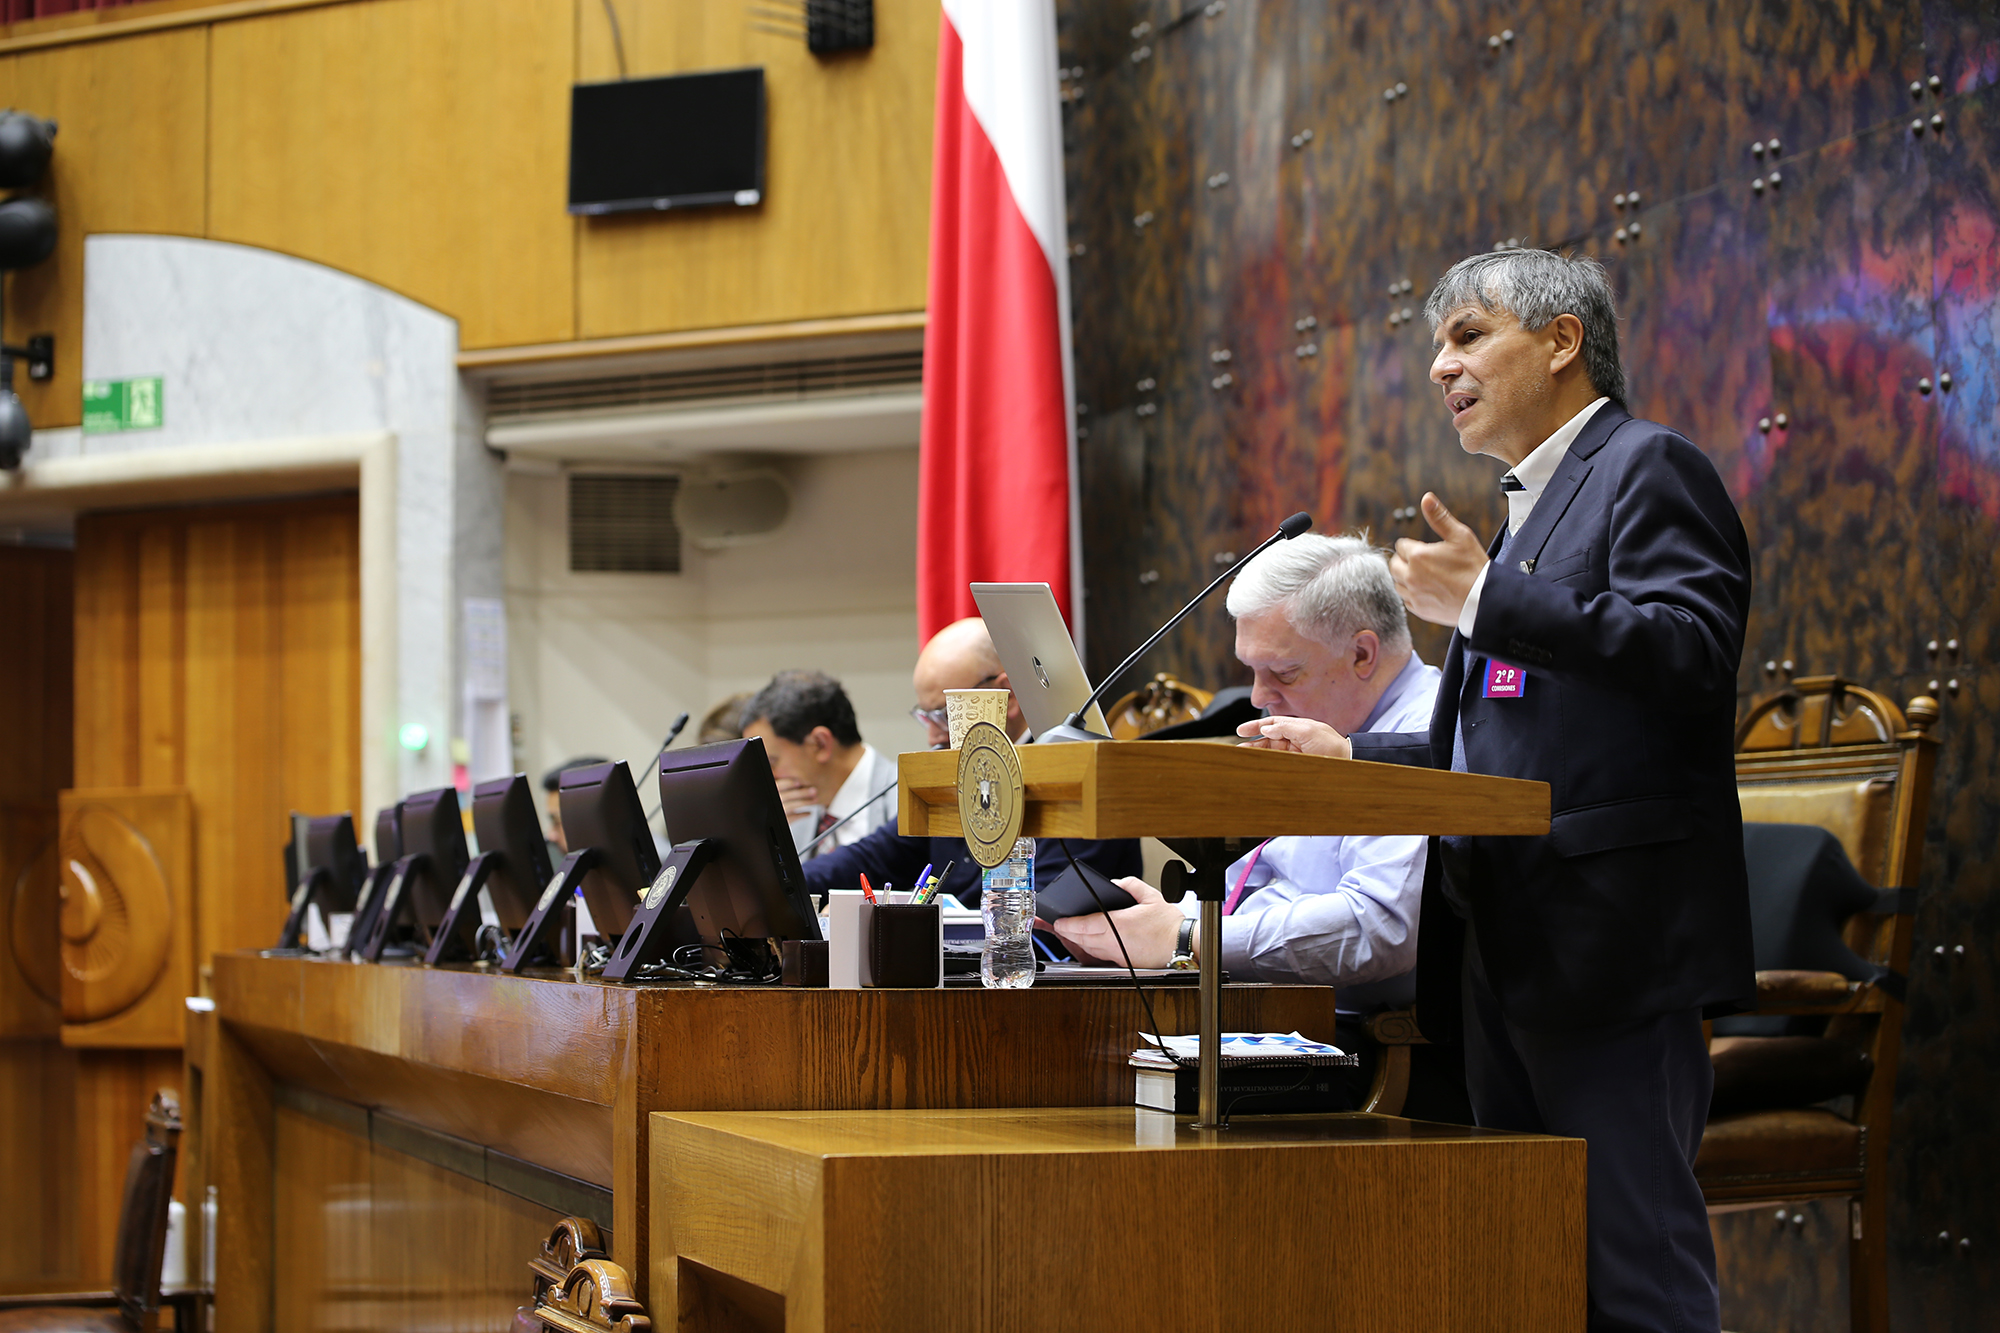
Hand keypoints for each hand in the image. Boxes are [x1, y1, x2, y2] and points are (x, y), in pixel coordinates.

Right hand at [774, 776, 819, 821]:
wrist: (768, 823)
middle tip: (814, 790)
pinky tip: (809, 813)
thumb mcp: (776, 790)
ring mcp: (778, 812)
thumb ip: (780, 784)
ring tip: (815, 799)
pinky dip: (802, 815)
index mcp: (771, 792)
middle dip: (802, 793)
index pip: (778, 786)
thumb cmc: (774, 801)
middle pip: (787, 796)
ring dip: (805, 802)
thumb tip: (788, 773)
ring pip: (791, 807)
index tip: (799, 782)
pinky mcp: (783, 821)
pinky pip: (793, 818)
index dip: (788, 783)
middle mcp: (773, 802)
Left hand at [1050, 877, 1185, 968]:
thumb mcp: (1151, 896)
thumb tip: (1115, 884)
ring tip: (1065, 933)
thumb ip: (1130, 885)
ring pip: (1088, 949)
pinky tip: (1084, 944)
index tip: (1058, 921)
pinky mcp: (1122, 962)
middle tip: (1056, 926)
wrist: (1181, 946)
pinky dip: (1087, 950)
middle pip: (1082, 939)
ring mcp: (1117, 954)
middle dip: (1066, 933)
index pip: (1086, 925)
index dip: (1068, 924)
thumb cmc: (1168, 925)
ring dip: (1074, 942)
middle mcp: (1114, 942)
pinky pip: (1098, 956)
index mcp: (1119, 924)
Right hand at [1236, 715, 1351, 758]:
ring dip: (1258, 755)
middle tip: (1238, 749)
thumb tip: (1266, 727)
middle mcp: (1294, 739)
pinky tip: (1259, 766)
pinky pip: (1278, 763)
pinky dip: (1267, 764)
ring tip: (1244, 759)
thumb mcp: (1308, 731)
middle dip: (1253, 743)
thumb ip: (1285, 727)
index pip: (1272, 724)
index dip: (1256, 726)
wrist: (1347, 762)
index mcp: (1297, 727)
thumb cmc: (1330, 745)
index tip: (1241, 731)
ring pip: (1271, 752)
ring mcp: (1295, 753)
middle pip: (1268, 739)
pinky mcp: (1296, 765)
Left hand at [1390, 492, 1489, 627]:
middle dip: (1405, 560)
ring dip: (1406, 577)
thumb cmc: (1474, 568)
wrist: (1483, 599)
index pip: (1401, 545)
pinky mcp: (1419, 609)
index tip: (1427, 549)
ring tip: (1425, 575)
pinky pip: (1406, 600)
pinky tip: (1428, 590)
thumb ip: (1439, 517)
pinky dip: (1413, 594)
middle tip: (1423, 561)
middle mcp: (1410, 576)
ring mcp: (1413, 594)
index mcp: (1417, 556)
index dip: (1414, 545)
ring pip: (1397, 583)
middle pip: (1394, 564)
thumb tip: (1427, 498)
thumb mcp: (1460, 536)